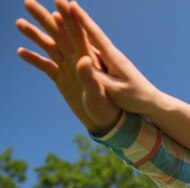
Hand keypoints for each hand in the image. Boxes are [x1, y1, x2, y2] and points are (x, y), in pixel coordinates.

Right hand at [16, 0, 119, 133]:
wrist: (115, 120)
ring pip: (52, 47)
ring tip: (19, 22)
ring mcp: (73, 69)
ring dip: (37, 35)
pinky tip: (21, 51)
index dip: (72, 17)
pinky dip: (36, 60)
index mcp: (98, 59)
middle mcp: (83, 59)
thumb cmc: (119, 105)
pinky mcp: (66, 80)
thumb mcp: (107, 91)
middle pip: (63, 34)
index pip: (83, 34)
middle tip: (28, 1)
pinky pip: (49, 67)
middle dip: (47, 18)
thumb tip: (84, 59)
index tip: (62, 1)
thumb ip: (92, 76)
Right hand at [68, 1, 163, 117]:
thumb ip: (98, 76)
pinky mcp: (107, 70)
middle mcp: (110, 55)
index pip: (94, 34)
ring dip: (70, 30)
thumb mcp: (116, 90)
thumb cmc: (136, 98)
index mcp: (113, 58)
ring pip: (85, 43)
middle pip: (86, 33)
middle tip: (59, 1)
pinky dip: (75, 47)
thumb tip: (82, 63)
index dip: (82, 19)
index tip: (69, 4)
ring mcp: (108, 62)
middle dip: (72, 18)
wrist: (151, 104)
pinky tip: (67, 42)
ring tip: (54, 17)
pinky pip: (87, 56)